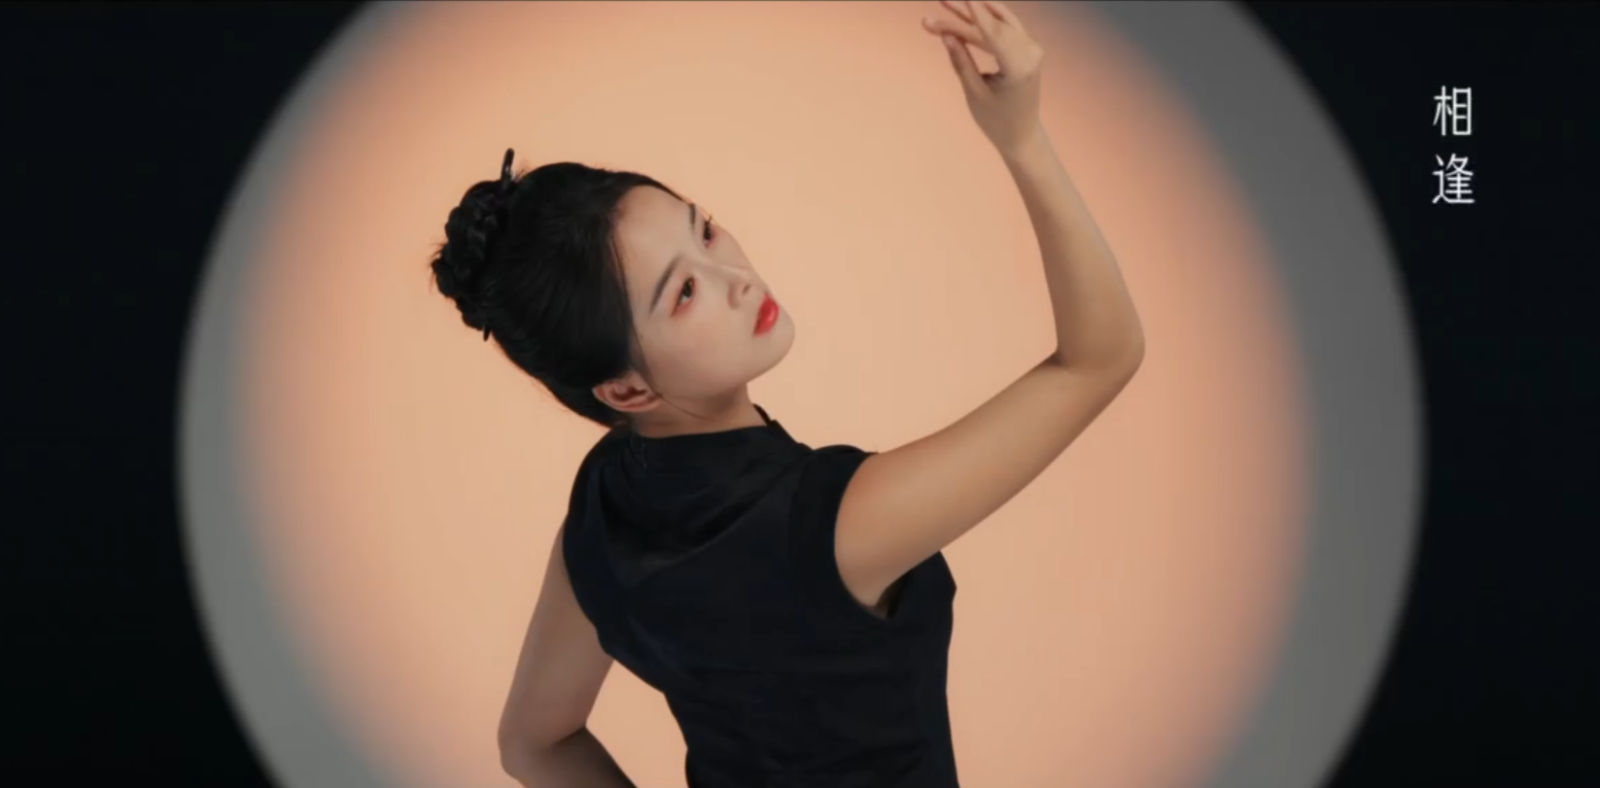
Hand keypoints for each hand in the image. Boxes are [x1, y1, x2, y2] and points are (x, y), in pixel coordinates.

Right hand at [921, 0, 1044, 156]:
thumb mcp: (974, 93)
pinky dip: (986, 21)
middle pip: (992, 26)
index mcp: (1019, 68)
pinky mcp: (1028, 49)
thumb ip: (961, 62)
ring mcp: (1032, 50)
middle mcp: (1030, 54)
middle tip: (942, 1)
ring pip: (998, 24)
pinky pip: (1006, 28)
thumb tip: (946, 36)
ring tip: (948, 3)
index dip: (975, 12)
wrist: (1022, 134)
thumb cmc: (997, 120)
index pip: (993, 33)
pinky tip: (970, 8)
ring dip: (973, 15)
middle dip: (964, 15)